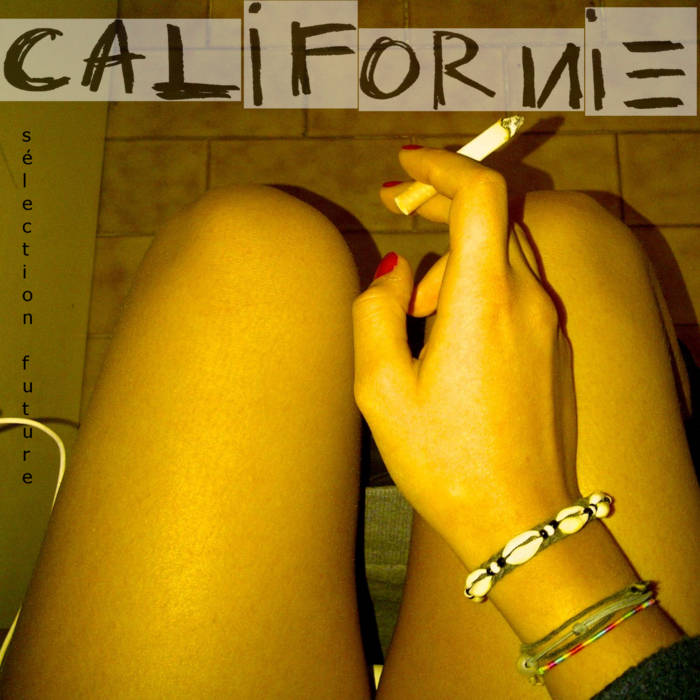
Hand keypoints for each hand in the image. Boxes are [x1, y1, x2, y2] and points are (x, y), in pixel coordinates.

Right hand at [353, 148, 577, 566]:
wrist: (520, 518)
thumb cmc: (443, 460)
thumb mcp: (380, 389)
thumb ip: (375, 311)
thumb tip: (395, 270)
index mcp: (483, 302)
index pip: (481, 196)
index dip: (441, 167)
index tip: (404, 165)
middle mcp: (527, 300)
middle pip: (492, 217)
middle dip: (440, 203)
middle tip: (395, 204)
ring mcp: (548, 323)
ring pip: (500, 253)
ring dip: (454, 258)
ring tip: (414, 310)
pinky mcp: (554, 346)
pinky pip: (513, 288)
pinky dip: (475, 285)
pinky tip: (447, 335)